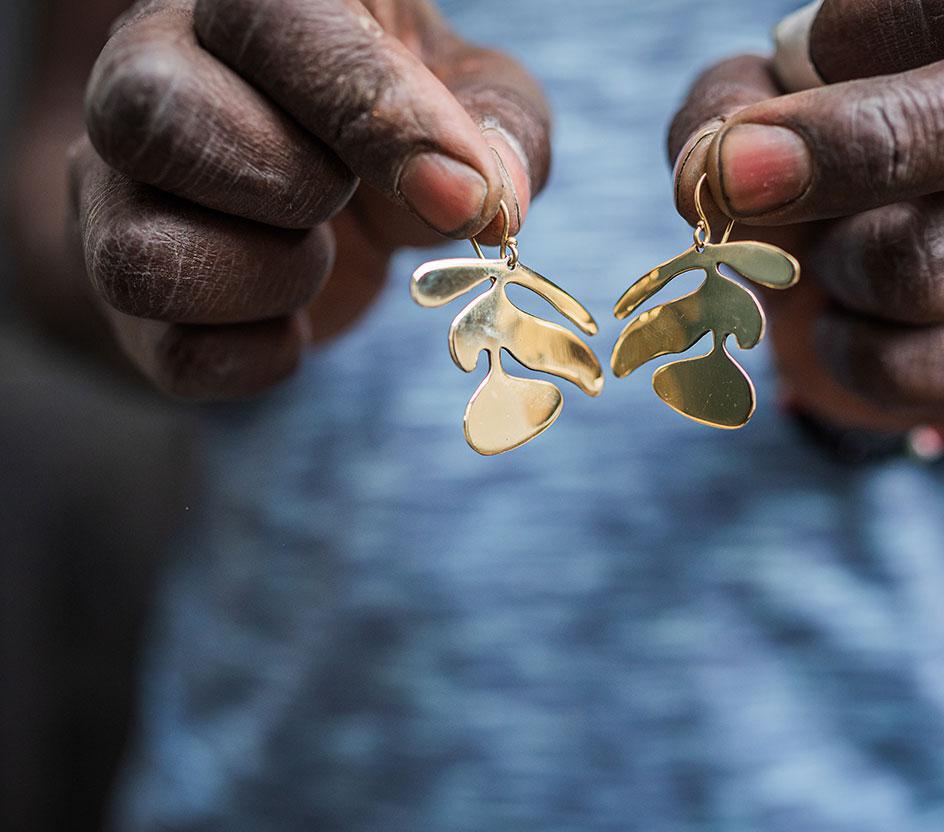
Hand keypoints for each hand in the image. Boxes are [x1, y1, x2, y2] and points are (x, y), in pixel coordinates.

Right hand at [73, 0, 549, 398]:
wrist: (308, 189)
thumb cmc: (398, 124)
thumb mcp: (473, 99)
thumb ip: (498, 132)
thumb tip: (486, 201)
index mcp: (253, 0)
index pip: (271, 24)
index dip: (374, 116)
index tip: (462, 195)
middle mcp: (154, 73)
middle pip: (153, 119)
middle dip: (292, 186)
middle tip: (347, 195)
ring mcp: (116, 188)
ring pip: (137, 257)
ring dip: (268, 279)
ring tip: (317, 255)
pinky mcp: (127, 288)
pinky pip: (175, 353)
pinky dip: (261, 356)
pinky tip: (293, 319)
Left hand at [670, 0, 943, 430]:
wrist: (855, 262)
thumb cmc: (808, 152)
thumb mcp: (753, 105)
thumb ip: (725, 113)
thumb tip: (727, 168)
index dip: (842, 65)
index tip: (757, 125)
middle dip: (854, 163)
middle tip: (753, 195)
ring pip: (934, 266)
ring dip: (836, 274)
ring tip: (829, 258)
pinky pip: (938, 368)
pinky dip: (853, 357)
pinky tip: (848, 325)